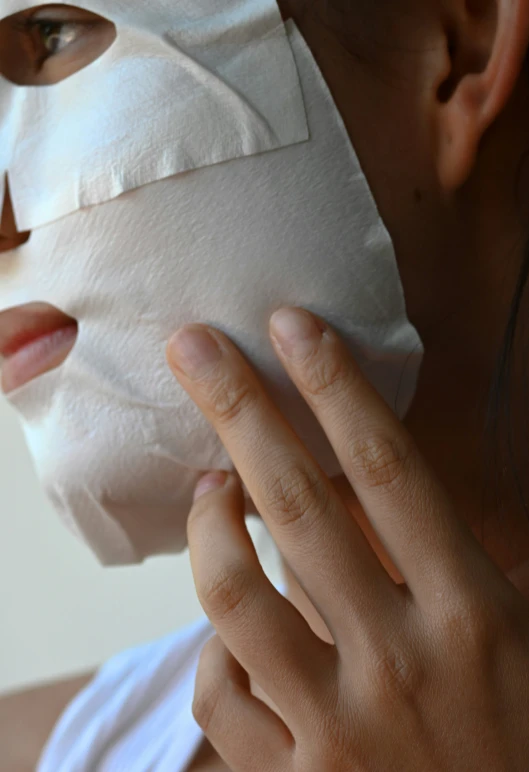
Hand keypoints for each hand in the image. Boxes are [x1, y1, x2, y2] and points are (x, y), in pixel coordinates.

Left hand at [167, 308, 528, 770]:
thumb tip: (404, 486)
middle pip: (296, 506)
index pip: (387, 470)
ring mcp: (340, 729)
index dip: (335, 386)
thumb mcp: (523, 630)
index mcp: (474, 613)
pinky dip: (212, 643)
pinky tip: (225, 618)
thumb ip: (474, 555)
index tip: (291, 326)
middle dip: (239, 410)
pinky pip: (221, 694)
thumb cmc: (524, 731)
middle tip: (195, 347)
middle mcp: (401, 663)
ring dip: (207, 524)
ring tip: (205, 484)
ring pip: (235, 596)